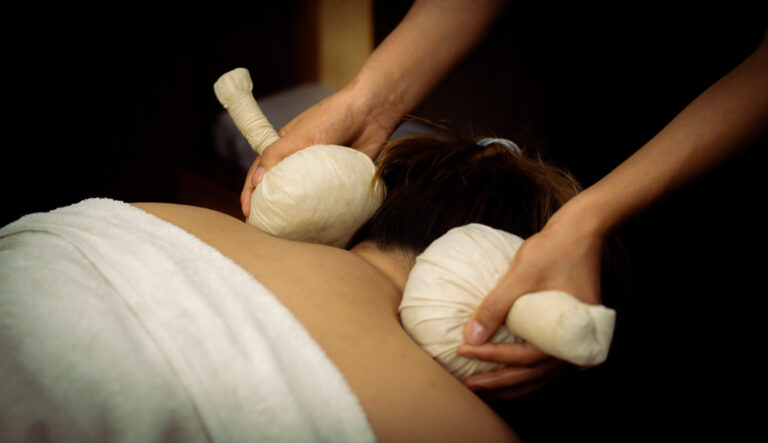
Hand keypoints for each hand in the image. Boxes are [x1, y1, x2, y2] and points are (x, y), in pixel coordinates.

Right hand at [240, 86, 399, 217]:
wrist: (373, 113)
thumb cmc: (334, 115)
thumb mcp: (301, 133)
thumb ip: (278, 155)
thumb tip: (256, 181)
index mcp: (284, 148)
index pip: (260, 172)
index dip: (250, 192)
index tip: (247, 211)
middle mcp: (300, 162)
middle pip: (280, 188)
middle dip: (271, 209)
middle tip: (266, 228)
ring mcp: (320, 173)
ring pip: (303, 198)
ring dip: (296, 215)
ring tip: (289, 234)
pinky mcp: (340, 180)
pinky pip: (328, 200)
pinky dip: (323, 213)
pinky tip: (319, 227)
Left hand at [459, 209, 605, 390]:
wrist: (581, 233)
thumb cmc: (553, 250)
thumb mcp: (520, 276)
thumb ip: (496, 306)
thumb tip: (470, 336)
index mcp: (569, 334)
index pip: (525, 358)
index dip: (492, 358)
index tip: (464, 350)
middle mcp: (577, 345)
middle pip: (533, 376)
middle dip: (499, 382)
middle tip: (468, 383)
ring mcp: (575, 342)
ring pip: (540, 376)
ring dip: (511, 384)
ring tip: (482, 387)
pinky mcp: (569, 335)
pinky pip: (546, 363)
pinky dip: (524, 373)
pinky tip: (503, 374)